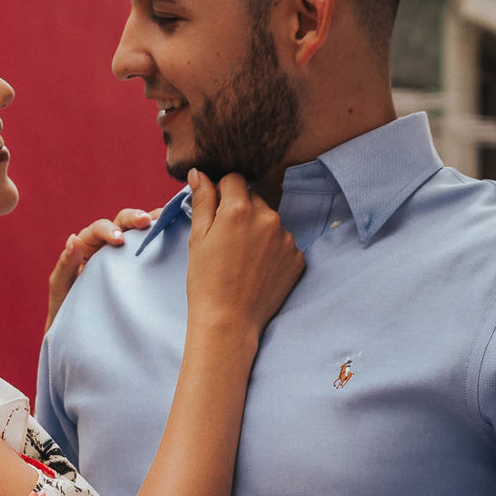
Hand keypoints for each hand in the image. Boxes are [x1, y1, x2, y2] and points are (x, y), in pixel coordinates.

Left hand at [46, 207, 157, 329]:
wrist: (79, 329)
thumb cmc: (65, 306)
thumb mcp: (60, 286)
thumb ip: (65, 263)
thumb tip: (73, 239)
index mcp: (87, 245)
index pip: (98, 229)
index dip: (109, 230)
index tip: (119, 240)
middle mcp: (107, 245)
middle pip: (122, 223)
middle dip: (135, 218)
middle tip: (147, 221)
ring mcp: (125, 255)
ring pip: (139, 232)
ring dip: (153, 223)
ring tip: (169, 220)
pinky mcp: (139, 267)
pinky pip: (150, 249)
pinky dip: (163, 238)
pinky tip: (176, 235)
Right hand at [182, 171, 303, 334]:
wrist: (229, 322)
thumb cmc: (206, 281)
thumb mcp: (197, 237)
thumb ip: (203, 200)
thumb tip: (200, 173)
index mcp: (240, 209)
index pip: (235, 179)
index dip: (222, 191)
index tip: (216, 211)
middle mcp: (268, 218)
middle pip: (254, 198)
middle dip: (241, 210)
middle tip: (227, 239)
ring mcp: (287, 238)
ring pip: (269, 220)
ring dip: (258, 229)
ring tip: (242, 257)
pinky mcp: (298, 258)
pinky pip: (283, 242)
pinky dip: (272, 250)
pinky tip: (257, 268)